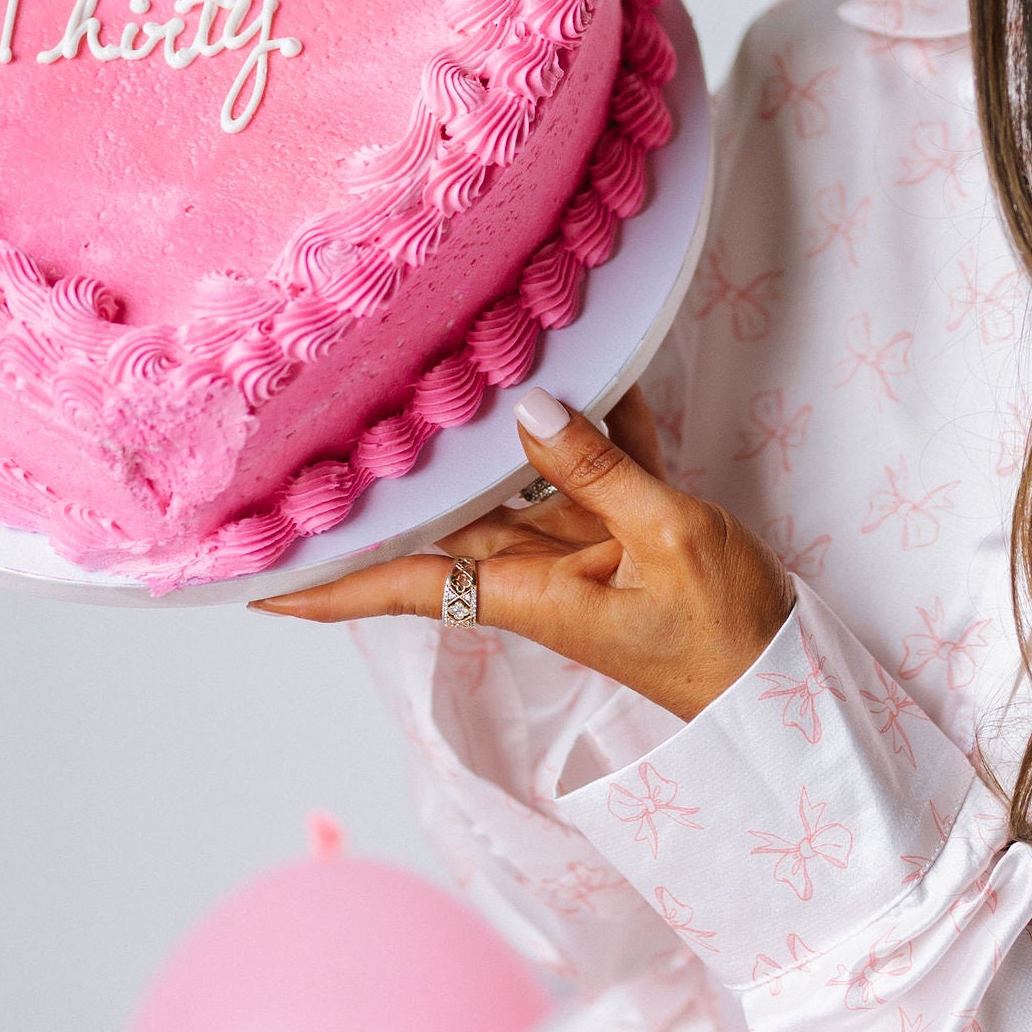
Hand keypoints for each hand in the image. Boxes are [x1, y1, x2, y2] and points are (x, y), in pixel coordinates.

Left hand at [251, 382, 794, 723]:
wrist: (785, 680)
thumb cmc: (725, 634)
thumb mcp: (669, 539)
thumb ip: (598, 469)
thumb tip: (529, 406)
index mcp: (525, 592)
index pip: (399, 584)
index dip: (322, 582)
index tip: (246, 580)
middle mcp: (534, 570)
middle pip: (444, 510)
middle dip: (390, 469)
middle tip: (316, 413)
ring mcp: (577, 551)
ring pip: (512, 474)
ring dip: (488, 422)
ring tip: (439, 351)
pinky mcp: (624, 532)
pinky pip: (589, 464)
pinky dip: (589, 417)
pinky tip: (590, 357)